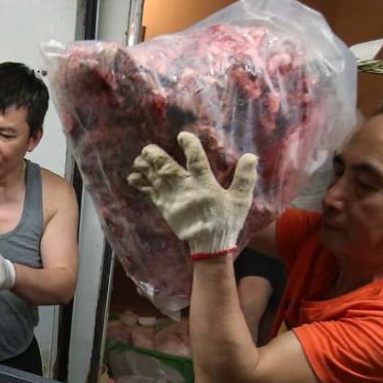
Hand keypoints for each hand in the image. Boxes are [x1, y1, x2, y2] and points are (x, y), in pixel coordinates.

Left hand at [127, 131, 257, 258]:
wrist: (209, 246)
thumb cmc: (226, 221)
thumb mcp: (241, 200)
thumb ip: (245, 178)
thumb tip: (250, 156)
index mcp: (205, 186)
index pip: (197, 162)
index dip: (190, 148)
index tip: (183, 136)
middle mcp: (186, 190)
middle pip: (168, 170)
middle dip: (156, 157)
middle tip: (147, 148)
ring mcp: (173, 200)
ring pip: (156, 180)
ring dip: (145, 168)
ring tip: (138, 159)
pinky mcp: (165, 208)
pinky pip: (150, 193)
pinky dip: (141, 184)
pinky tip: (132, 177)